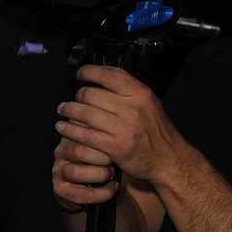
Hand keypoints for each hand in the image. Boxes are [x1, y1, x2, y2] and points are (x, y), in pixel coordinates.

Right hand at [52, 131, 117, 211]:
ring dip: (100, 175)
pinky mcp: (60, 189)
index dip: (101, 137)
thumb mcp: (102, 141)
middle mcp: (62, 151)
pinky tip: (112, 188)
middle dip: (102, 157)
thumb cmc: (102, 160)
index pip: (82, 129)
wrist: (90, 185)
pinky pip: (81, 194)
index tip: (117, 143)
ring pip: (76, 172)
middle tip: (114, 160)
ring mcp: (59, 170)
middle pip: (78, 150)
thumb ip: (107, 130)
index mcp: (72, 135)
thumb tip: (129, 111)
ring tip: (111, 174)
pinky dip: (101, 193)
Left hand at [55, 65, 183, 188]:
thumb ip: (128, 90)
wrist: (168, 159)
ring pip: (85, 113)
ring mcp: (124, 128)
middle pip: (92, 93)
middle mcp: (133, 108)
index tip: (81, 74)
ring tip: (63, 110)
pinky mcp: (116, 146)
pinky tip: (63, 127)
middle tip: (72, 100)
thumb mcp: (149, 103)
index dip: (89, 71)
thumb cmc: (156, 131)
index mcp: (141, 94)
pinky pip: (85, 135)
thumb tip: (102, 77)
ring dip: (68, 110)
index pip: (109, 75)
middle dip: (77, 96)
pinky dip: (70, 130)